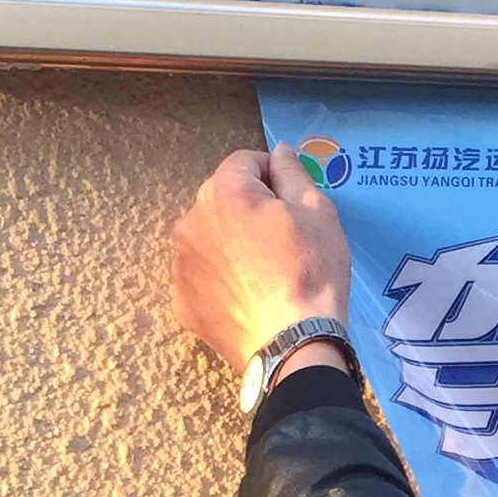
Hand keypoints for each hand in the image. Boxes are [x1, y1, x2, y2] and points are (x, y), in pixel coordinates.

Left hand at [173, 144, 352, 373]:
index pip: (245, 161)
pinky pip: (202, 275)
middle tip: (283, 241)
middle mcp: (190, 221)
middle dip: (249, 208)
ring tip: (264, 272)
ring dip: (231, 243)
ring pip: (209, 237)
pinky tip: (247, 297)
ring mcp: (180, 264)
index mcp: (223, 192)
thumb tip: (277, 151)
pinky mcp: (182, 300)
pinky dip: (220, 279)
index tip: (293, 203)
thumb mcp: (317, 212)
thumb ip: (292, 172)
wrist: (293, 345)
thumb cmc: (310, 272)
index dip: (274, 176)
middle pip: (223, 199)